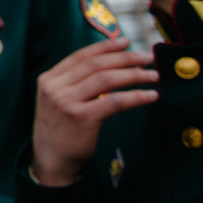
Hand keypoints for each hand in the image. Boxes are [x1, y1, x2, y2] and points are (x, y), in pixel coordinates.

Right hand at [31, 40, 157, 186]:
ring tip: (153, 76)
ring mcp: (66, 102)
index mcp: (49, 79)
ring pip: (106, 79)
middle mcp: (55, 87)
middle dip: (125, 58)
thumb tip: (111, 67)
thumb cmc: (61, 130)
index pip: (80, 56)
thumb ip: (76, 84)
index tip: (126, 42)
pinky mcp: (82, 117)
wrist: (51, 160)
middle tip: (148, 57)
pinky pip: (115, 101)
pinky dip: (136, 96)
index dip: (105, 47)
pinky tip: (150, 96)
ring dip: (134, 75)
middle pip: (96, 65)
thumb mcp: (59, 101)